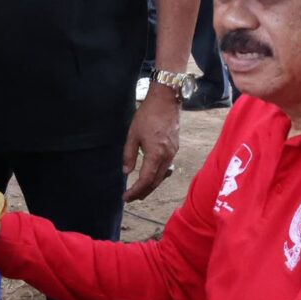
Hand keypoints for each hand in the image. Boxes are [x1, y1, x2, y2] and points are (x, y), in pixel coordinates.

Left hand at [123, 82, 180, 201]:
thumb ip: (129, 154)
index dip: (135, 191)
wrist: (165, 101)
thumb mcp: (132, 135)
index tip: (125, 197)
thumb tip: (126, 172)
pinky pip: (166, 167)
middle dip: (143, 192)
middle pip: (155, 181)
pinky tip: (150, 176)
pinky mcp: (175, 148)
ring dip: (151, 185)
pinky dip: (157, 176)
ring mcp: (173, 153)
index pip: (145, 180)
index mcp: (155, 154)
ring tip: (139, 191)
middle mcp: (167, 156)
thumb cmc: (147, 116)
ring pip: (162, 176)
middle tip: (131, 198)